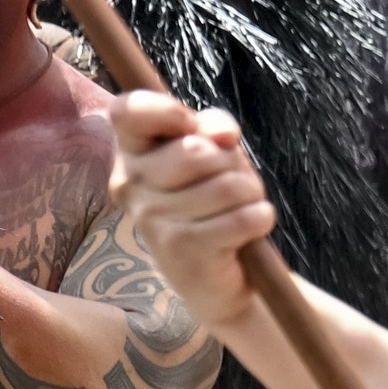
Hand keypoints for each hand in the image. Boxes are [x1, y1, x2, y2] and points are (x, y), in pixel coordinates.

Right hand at [109, 92, 268, 327]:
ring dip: (251, 194)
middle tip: (232, 181)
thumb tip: (224, 135)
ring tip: (242, 207)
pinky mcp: (180, 249)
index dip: (165, 111)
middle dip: (232, 164)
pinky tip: (250, 228)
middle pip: (196, 150)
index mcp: (131, 153)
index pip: (127, 112)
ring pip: (227, 186)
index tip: (189, 126)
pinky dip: (260, 218)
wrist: (214, 277)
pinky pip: (242, 218)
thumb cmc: (211, 203)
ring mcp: (151, 219)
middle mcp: (130, 184)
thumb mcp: (214, 155)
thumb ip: (214, 128)